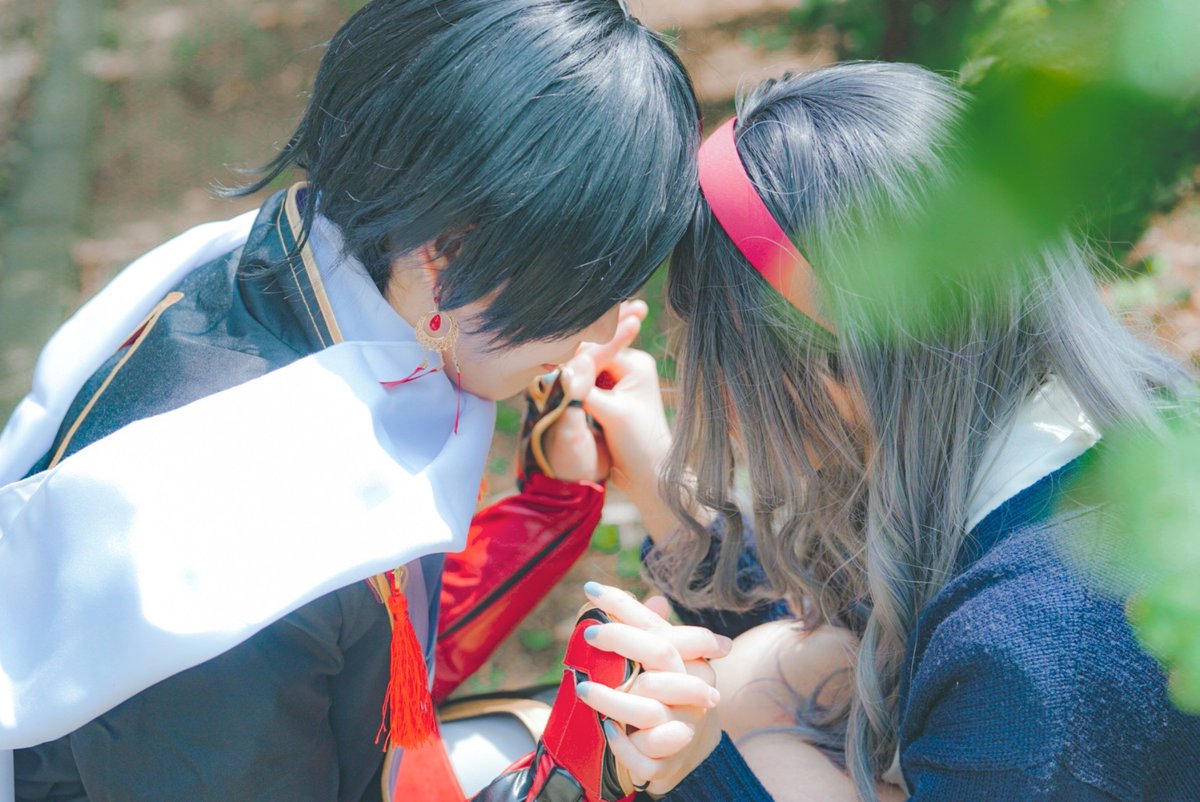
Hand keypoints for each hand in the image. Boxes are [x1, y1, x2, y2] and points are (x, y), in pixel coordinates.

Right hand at [542, 300, 646, 481]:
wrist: (649, 473)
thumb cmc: (637, 443)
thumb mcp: (610, 413)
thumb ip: (584, 389)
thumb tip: (558, 372)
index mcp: (635, 364)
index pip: (594, 349)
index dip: (571, 359)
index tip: (545, 369)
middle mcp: (631, 366)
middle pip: (590, 358)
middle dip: (570, 370)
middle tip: (545, 379)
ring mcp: (622, 380)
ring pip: (587, 372)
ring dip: (572, 382)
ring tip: (552, 392)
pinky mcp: (614, 395)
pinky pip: (588, 385)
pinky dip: (576, 392)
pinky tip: (562, 399)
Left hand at [576, 582, 728, 796]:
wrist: (678, 751)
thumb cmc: (661, 693)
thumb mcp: (654, 659)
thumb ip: (641, 628)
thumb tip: (621, 594)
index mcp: (687, 661)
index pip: (660, 626)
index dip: (625, 606)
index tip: (591, 590)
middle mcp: (691, 690)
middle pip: (661, 655)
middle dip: (622, 640)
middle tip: (588, 634)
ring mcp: (681, 727)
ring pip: (648, 709)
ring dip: (611, 700)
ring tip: (582, 689)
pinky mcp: (666, 763)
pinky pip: (645, 757)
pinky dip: (624, 745)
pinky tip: (607, 730)